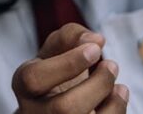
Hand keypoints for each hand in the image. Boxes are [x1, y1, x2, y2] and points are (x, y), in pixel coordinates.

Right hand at [11, 24, 128, 113]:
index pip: (35, 78)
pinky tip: (117, 97)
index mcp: (25, 86)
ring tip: (118, 84)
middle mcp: (34, 113)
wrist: (51, 105)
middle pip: (65, 109)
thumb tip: (95, 40)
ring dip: (111, 103)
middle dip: (97, 85)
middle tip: (111, 65)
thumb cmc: (56, 74)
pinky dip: (116, 112)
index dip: (68, 63)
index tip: (95, 49)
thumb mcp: (55, 50)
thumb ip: (71, 36)